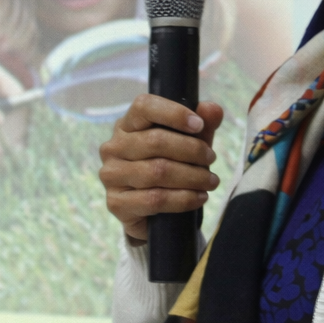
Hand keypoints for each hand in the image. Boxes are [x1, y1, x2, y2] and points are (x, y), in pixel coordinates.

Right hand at [98, 95, 224, 241]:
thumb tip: (213, 109)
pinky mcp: (116, 203)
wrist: (154, 215)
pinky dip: (184, 199)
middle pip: (155, 141)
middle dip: (192, 149)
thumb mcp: (189, 145)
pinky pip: (155, 199)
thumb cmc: (171, 170)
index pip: (143, 106)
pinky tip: (199, 198)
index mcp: (128, 125)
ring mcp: (111, 175)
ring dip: (192, 177)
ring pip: (157, 171)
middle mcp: (113, 147)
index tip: (199, 125)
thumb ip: (202, 126)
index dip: (173, 113)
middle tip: (211, 158)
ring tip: (211, 181)